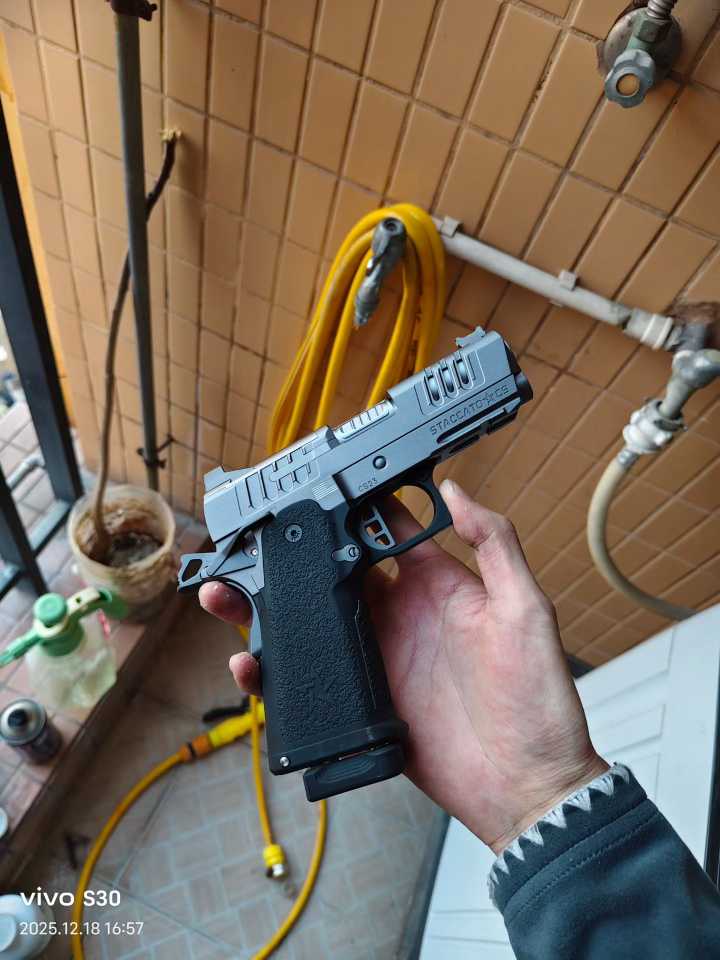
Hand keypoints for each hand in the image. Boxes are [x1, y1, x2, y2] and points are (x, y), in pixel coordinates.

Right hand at [199, 479, 606, 853]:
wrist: (525, 786)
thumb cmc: (539, 699)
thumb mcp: (526, 611)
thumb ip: (495, 545)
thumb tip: (456, 489)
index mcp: (437, 584)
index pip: (385, 530)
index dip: (350, 507)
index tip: (313, 490)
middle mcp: (402, 614)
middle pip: (335, 571)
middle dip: (291, 553)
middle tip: (251, 542)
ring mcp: (380, 656)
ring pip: (312, 620)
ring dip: (269, 605)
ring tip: (228, 595)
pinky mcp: (365, 698)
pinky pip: (312, 676)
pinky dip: (276, 668)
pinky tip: (251, 662)